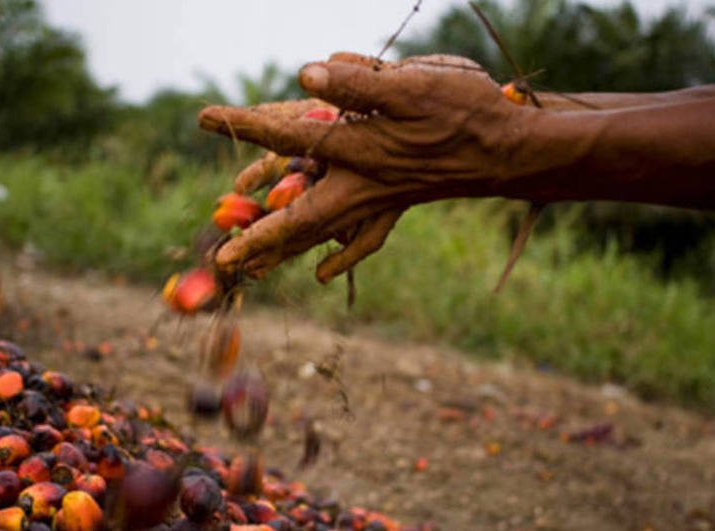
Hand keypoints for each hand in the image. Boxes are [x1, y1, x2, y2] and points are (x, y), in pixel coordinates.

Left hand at [199, 53, 526, 280]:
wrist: (510, 150)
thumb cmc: (466, 112)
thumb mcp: (414, 84)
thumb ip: (358, 82)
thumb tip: (304, 73)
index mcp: (358, 150)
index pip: (289, 134)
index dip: (246, 124)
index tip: (204, 118)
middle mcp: (360, 184)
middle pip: (298, 219)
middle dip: (259, 238)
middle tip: (224, 260)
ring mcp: (377, 200)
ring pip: (324, 235)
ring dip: (286, 253)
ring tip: (253, 271)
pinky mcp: (395, 205)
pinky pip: (362, 240)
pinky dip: (341, 257)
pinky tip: (323, 274)